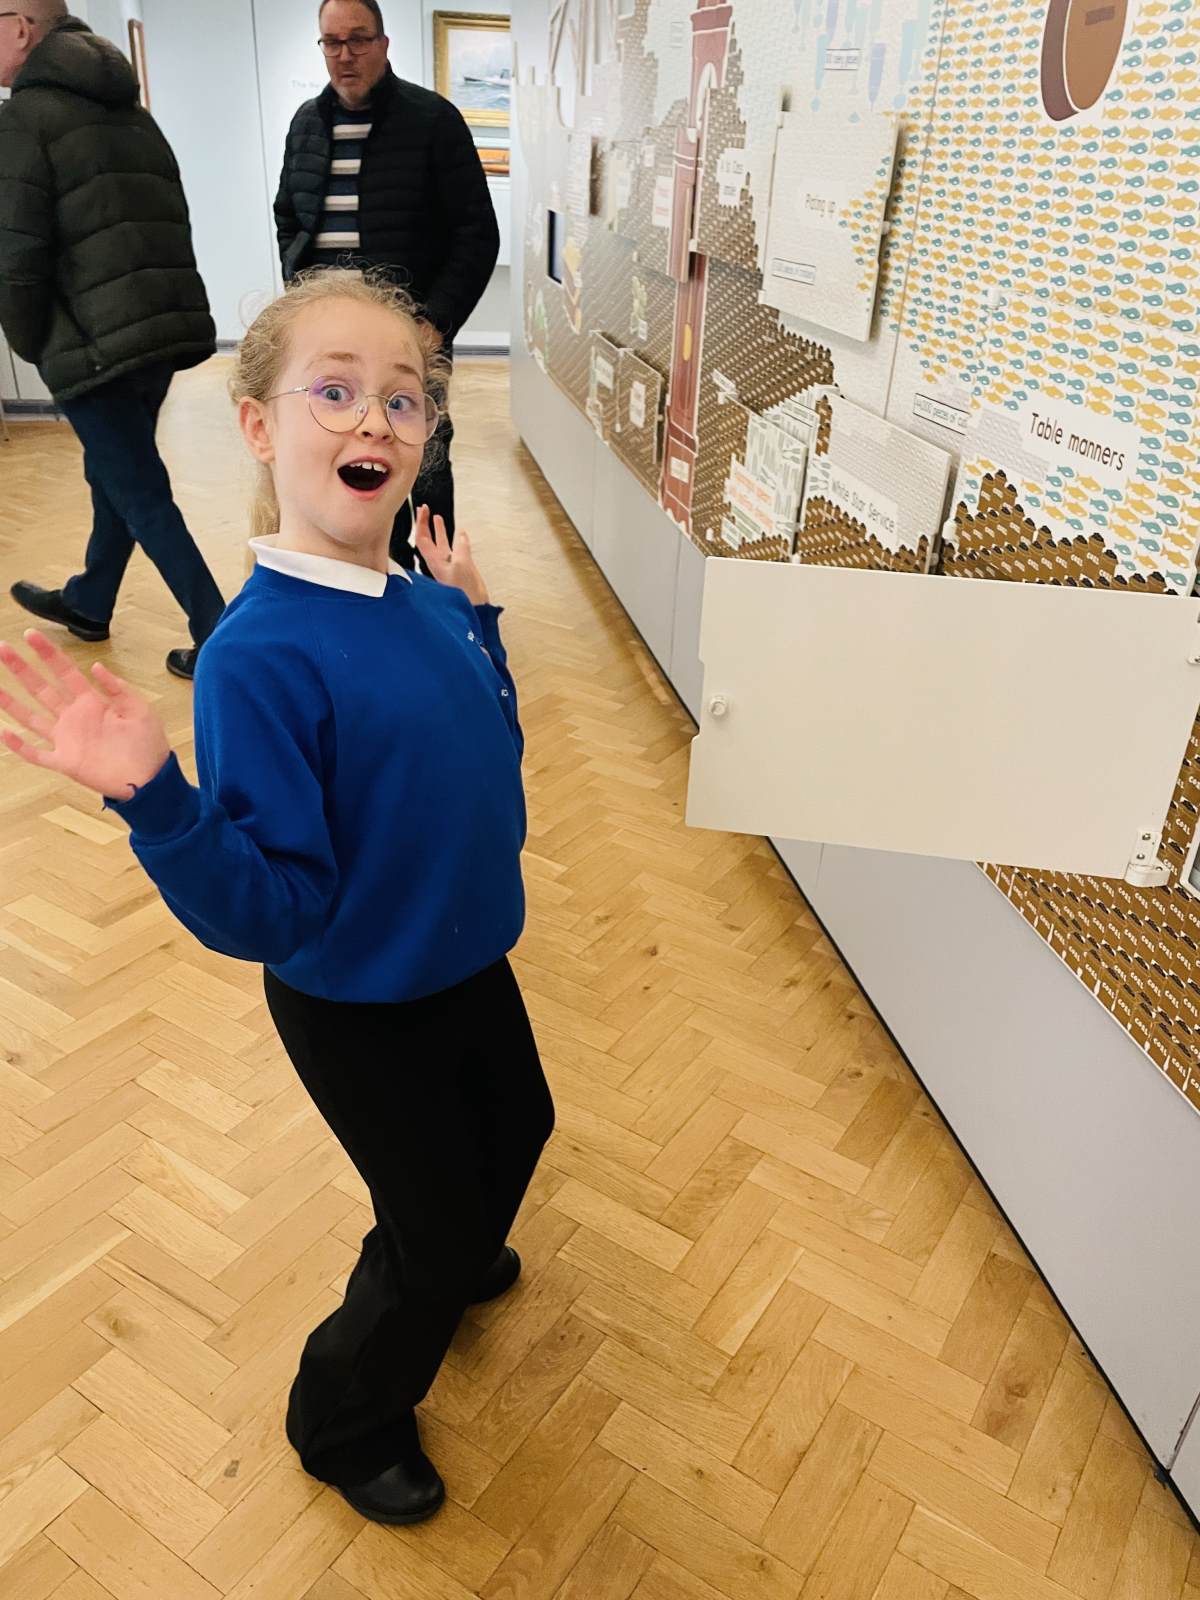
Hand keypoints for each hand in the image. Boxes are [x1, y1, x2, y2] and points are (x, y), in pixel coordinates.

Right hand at [0, 631, 171, 801]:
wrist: (151, 779)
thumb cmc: (148, 745)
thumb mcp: (139, 710)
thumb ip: (118, 688)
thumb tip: (96, 666)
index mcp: (92, 702)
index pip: (64, 672)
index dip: (48, 654)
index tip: (31, 635)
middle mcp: (74, 718)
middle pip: (41, 689)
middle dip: (22, 669)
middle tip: (2, 649)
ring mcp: (67, 740)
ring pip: (32, 718)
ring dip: (11, 703)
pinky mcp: (65, 762)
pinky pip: (36, 754)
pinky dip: (19, 746)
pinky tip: (4, 733)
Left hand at [413, 506, 489, 606]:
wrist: (474, 607)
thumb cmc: (464, 592)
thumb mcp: (462, 566)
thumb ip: (461, 548)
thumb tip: (460, 534)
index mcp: (434, 561)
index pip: (421, 538)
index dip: (420, 523)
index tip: (422, 510)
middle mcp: (439, 561)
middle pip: (428, 538)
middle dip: (425, 523)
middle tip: (425, 509)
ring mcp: (449, 564)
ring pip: (440, 543)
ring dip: (439, 529)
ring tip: (437, 517)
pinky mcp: (459, 567)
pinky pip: (455, 549)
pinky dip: (455, 538)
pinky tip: (460, 533)